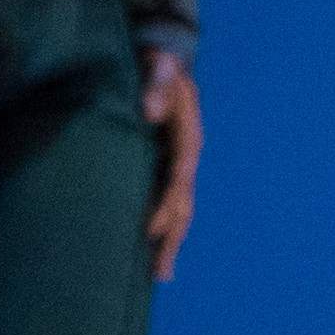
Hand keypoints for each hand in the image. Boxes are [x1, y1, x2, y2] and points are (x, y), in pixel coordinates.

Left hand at [141, 51, 205, 280]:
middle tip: (160, 273)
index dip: (166, 205)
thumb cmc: (158, 65)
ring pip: (177, 210)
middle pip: (184, 205)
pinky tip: (146, 245)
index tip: (150, 230)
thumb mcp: (159, 67)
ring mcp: (175, 166)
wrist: (162, 60)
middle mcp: (186, 159)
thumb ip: (157, 85)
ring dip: (168, 241)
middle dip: (172, 239)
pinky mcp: (161, 167)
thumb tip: (151, 112)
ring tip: (159, 273)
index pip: (179, 179)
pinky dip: (159, 226)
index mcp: (188, 139)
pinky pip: (163, 202)